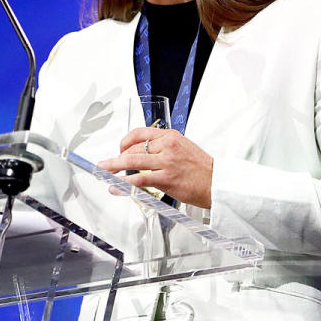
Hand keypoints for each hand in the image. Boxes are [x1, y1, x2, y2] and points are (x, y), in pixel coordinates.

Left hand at [98, 127, 212, 207]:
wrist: (217, 183)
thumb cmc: (201, 169)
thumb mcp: (183, 148)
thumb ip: (163, 148)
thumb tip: (142, 153)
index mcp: (170, 136)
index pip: (139, 133)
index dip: (124, 141)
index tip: (119, 148)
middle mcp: (167, 146)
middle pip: (133, 148)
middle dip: (117, 158)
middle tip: (107, 164)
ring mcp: (166, 162)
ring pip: (132, 162)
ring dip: (114, 168)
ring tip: (103, 172)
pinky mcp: (166, 178)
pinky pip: (139, 179)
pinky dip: (124, 183)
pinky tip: (116, 186)